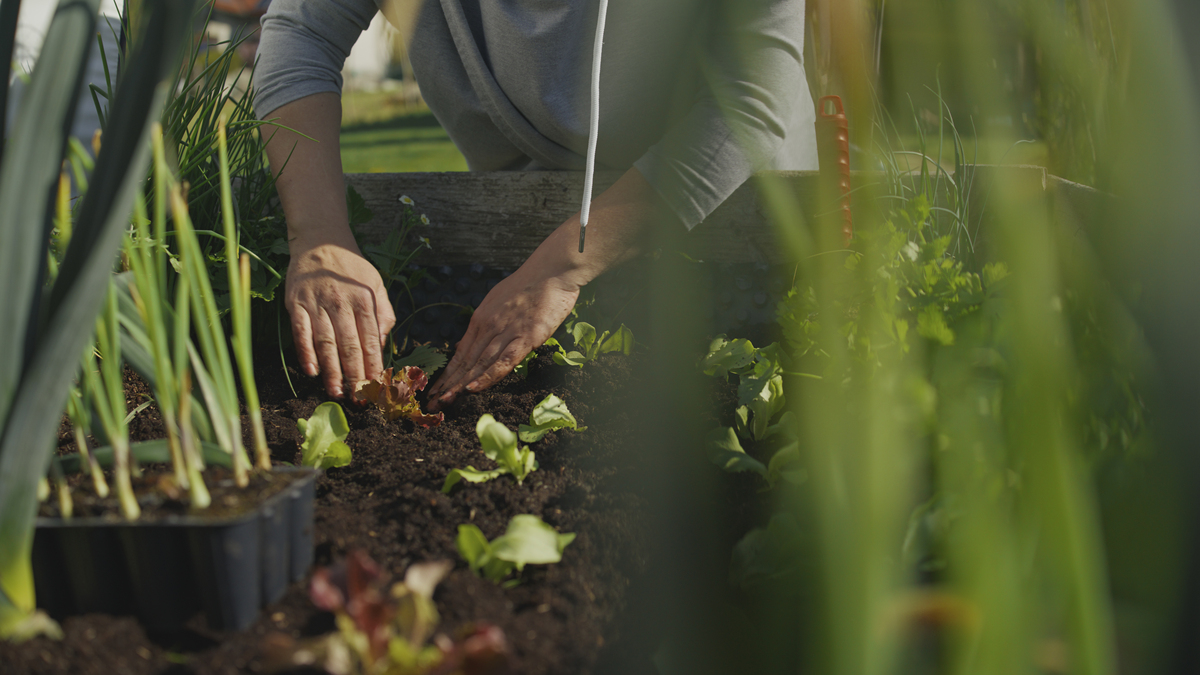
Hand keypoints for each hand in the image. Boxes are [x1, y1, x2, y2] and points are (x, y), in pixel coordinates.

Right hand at [286, 240, 395, 397]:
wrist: (320, 241)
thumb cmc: (352, 268)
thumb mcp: (376, 284)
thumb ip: (383, 313)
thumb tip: (381, 344)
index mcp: (364, 300)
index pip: (370, 340)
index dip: (373, 366)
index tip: (377, 387)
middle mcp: (341, 302)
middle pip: (349, 345)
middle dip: (354, 375)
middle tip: (358, 398)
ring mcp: (316, 303)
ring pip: (325, 343)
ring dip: (331, 371)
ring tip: (336, 392)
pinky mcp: (296, 303)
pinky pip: (300, 332)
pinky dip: (305, 353)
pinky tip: (312, 371)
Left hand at [426, 167, 669, 407]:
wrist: (551, 271)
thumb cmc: (529, 285)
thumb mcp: (499, 300)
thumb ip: (488, 322)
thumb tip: (475, 340)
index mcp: (481, 318)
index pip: (461, 351)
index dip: (449, 372)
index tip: (437, 388)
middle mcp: (489, 325)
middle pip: (465, 360)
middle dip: (449, 383)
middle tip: (434, 402)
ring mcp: (506, 331)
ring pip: (479, 362)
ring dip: (461, 383)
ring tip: (446, 400)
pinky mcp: (526, 337)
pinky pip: (503, 360)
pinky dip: (487, 375)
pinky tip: (474, 388)